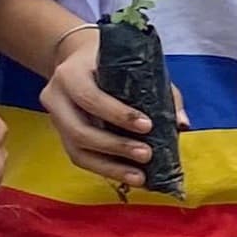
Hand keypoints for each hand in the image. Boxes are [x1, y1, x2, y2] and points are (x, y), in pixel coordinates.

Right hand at [38, 27, 185, 189]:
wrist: (77, 59)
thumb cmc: (111, 61)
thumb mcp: (132, 64)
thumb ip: (160, 91)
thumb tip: (181, 124)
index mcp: (70, 74)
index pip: (90, 98)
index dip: (118, 114)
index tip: (147, 125)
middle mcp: (55, 98)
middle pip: (80, 131)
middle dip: (116, 147)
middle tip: (146, 155)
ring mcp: (55, 120)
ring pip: (78, 151)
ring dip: (111, 168)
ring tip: (141, 177)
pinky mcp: (61, 137)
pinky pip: (81, 158)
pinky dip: (106, 169)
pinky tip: (128, 175)